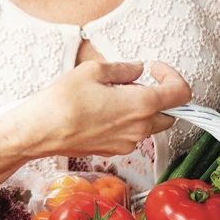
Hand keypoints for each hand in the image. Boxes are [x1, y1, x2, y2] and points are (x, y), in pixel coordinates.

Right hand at [14, 60, 191, 158]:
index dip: (172, 76)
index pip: (180, 93)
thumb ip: (123, 69)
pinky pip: (132, 135)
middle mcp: (139, 128)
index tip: (156, 68)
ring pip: (150, 125)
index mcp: (140, 105)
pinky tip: (103, 111)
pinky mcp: (114, 150)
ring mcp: (127, 143)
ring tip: (114, 96)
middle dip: (160, 96)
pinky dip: (127, 122)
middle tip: (137, 82)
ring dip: (142, 110)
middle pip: (169, 113)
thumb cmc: (62, 102)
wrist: (39, 132)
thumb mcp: (92, 71)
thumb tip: (136, 69)